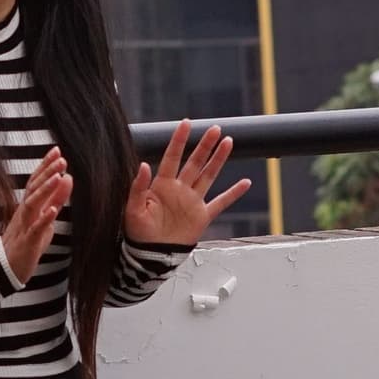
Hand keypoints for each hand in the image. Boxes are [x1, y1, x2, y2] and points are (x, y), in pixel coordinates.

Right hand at [0, 147, 71, 283]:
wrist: (6, 267)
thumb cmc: (27, 240)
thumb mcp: (45, 217)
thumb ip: (56, 198)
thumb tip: (67, 177)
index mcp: (29, 205)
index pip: (36, 181)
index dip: (45, 165)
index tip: (56, 150)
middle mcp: (24, 212)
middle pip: (33, 188)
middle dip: (47, 172)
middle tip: (61, 158)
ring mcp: (24, 226)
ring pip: (32, 205)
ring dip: (45, 190)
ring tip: (58, 176)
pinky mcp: (26, 242)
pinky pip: (34, 229)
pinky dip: (43, 219)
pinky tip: (53, 210)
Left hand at [123, 119, 250, 248]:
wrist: (151, 255)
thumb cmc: (138, 232)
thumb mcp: (132, 209)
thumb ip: (138, 187)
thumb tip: (143, 164)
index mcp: (162, 185)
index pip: (172, 157)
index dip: (179, 140)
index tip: (186, 123)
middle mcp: (179, 189)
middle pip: (195, 162)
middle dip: (205, 145)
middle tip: (215, 129)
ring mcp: (192, 201)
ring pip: (208, 175)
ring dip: (218, 159)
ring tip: (228, 142)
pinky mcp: (202, 216)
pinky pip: (221, 203)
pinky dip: (233, 194)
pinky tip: (245, 183)